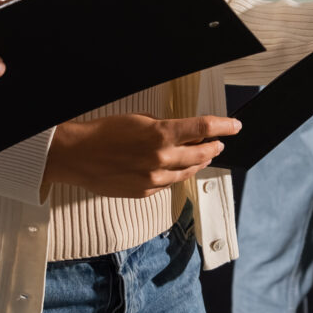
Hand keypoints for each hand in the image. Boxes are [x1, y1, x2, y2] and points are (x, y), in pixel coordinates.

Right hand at [43, 114, 239, 197]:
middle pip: (201, 152)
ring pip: (188, 171)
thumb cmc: (104, 133)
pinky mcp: (145, 192)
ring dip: (199, 161)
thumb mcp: (139, 120)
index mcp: (161, 135)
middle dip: (213, 146)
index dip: (224, 126)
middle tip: (220, 142)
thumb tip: (186, 131)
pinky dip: (177, 174)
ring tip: (205, 155)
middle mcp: (161, 159)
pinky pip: (169, 183)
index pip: (204, 129)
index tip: (235, 126)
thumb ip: (166, 128)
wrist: (77, 156)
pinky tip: (178, 169)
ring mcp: (154, 179)